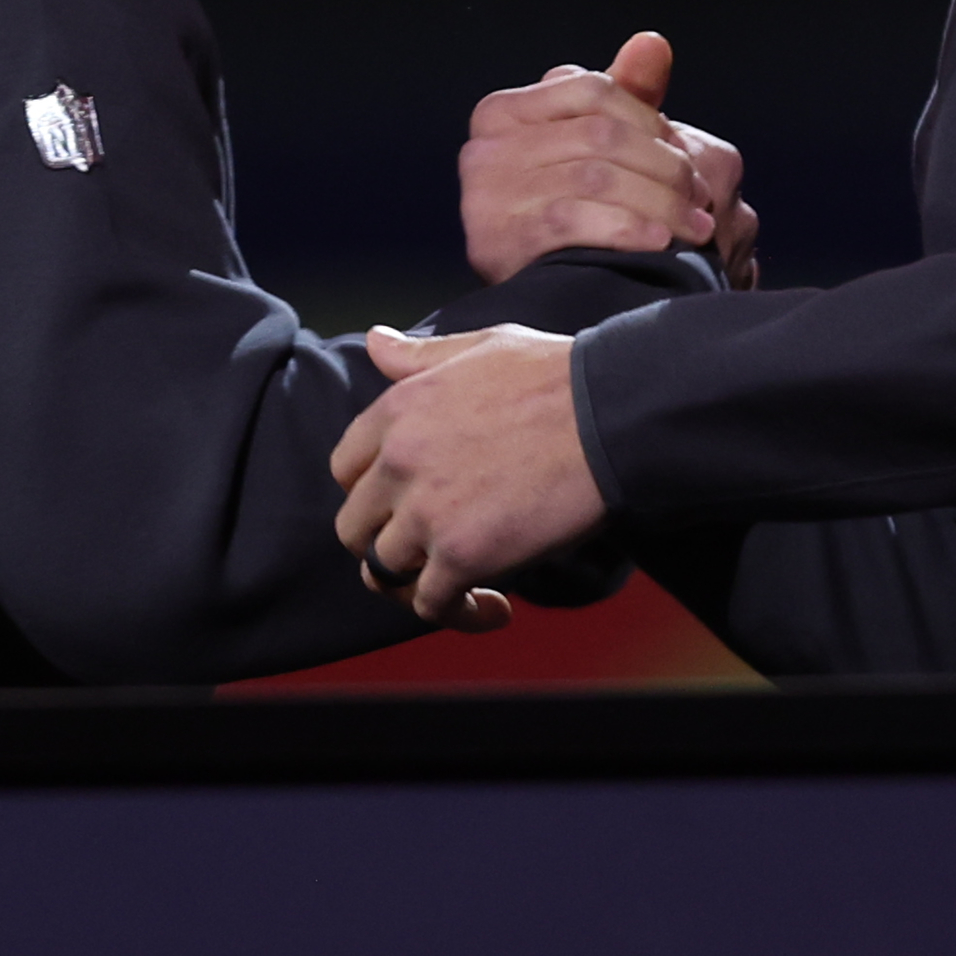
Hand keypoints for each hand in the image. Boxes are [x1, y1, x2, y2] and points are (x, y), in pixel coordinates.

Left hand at [333, 325, 608, 623]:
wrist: (609, 414)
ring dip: (418, 585)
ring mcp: (426, 513)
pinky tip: (497, 608)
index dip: (372, 492)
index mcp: (397, 410)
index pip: (345, 468)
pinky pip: (432, 605)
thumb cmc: (556, 376)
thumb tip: (374, 341)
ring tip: (462, 586)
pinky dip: (460, 614)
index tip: (406, 503)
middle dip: (386, 543)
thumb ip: (421, 356)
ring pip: (384, 572)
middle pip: (354, 528)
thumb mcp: (482, 347)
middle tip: (429, 551)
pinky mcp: (462, 556)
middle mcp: (398, 462)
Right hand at [461, 31, 760, 284]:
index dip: (650, 119)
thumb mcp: (591, 149)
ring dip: (659, 202)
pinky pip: (575, 221)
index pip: (592, 89)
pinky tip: (661, 243)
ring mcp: (485, 193)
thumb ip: (624, 96)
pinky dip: (627, 228)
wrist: (537, 304)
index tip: (684, 152)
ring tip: (695, 227)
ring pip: (595, 176)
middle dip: (664, 167)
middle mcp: (484, 147)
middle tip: (703, 199)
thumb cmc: (570, 211)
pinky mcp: (497, 239)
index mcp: (502, 112)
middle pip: (599, 134)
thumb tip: (653, 44)